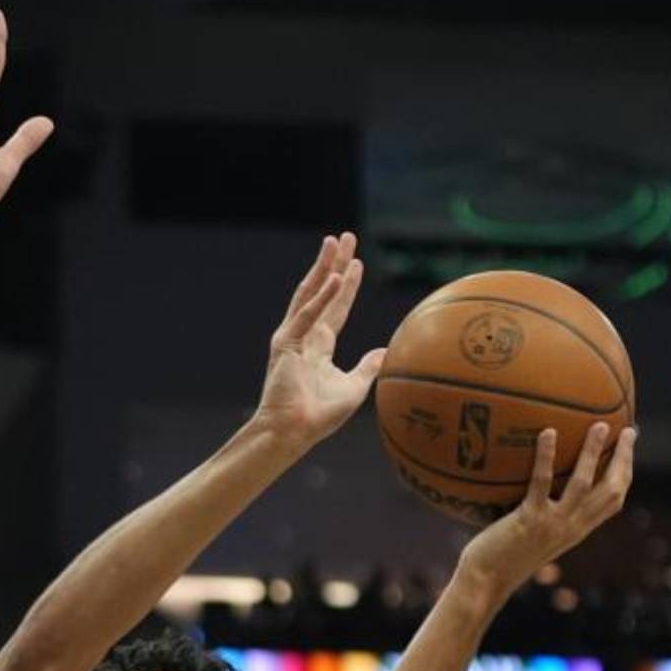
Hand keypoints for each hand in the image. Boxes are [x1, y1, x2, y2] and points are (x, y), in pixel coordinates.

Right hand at [253, 233, 386, 446]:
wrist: (293, 432)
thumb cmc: (319, 416)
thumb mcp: (354, 387)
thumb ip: (367, 366)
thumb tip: (385, 350)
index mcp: (318, 347)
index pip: (335, 309)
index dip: (346, 287)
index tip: (357, 264)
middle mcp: (303, 336)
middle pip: (320, 292)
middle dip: (332, 264)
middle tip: (344, 238)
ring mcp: (292, 338)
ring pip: (310, 294)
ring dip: (324, 267)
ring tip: (334, 242)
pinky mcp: (286, 344)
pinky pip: (307, 315)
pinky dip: (322, 296)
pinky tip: (336, 277)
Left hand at [458, 423, 638, 599]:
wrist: (485, 581)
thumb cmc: (502, 556)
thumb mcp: (534, 536)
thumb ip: (545, 516)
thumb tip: (540, 487)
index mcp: (577, 529)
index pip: (613, 500)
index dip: (624, 473)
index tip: (628, 447)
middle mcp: (572, 527)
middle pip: (611, 490)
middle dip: (623, 459)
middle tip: (627, 430)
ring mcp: (553, 524)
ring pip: (583, 483)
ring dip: (594, 453)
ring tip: (598, 425)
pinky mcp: (529, 520)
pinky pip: (542, 483)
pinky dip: (546, 457)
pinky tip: (547, 433)